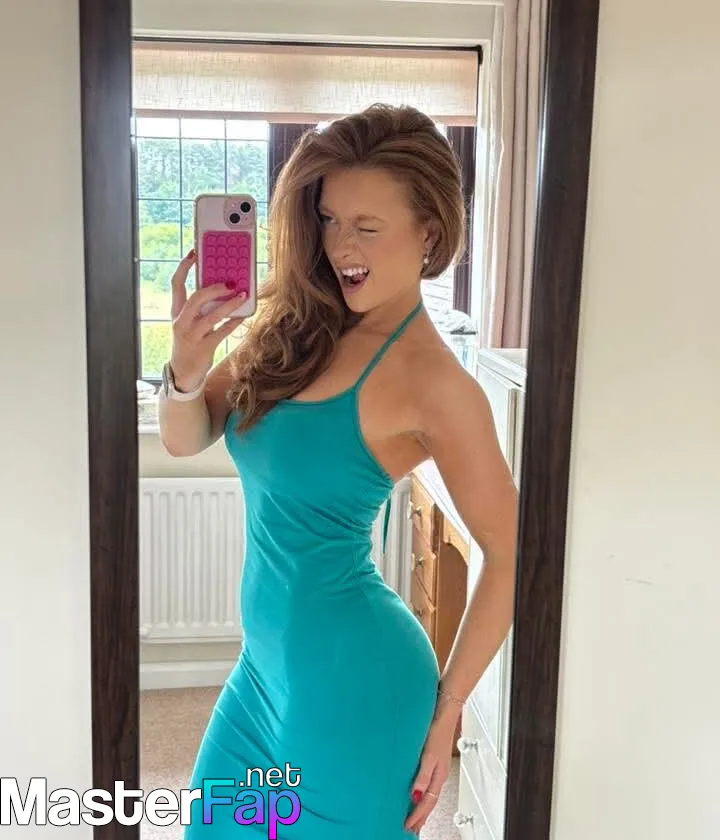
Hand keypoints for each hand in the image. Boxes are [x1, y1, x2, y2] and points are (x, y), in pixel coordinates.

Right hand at [168, 249, 245, 390]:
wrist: (182, 372)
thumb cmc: (189, 342)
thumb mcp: (188, 323)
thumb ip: (199, 307)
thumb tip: (221, 288)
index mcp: (176, 312)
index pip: (176, 284)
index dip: (184, 268)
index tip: (194, 253)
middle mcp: (181, 322)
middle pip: (195, 299)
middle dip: (213, 288)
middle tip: (230, 282)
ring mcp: (192, 336)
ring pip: (211, 316)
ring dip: (229, 305)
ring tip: (242, 295)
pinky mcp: (204, 348)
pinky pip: (222, 332)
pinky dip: (233, 323)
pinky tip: (243, 316)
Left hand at [404, 704, 459, 834]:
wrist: (445, 711)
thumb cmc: (438, 730)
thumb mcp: (429, 755)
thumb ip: (423, 776)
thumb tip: (415, 795)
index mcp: (438, 775)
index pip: (427, 803)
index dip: (417, 815)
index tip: (408, 826)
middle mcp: (438, 774)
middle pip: (430, 802)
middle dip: (421, 816)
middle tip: (411, 828)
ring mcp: (437, 767)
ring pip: (430, 794)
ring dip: (422, 806)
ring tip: (414, 816)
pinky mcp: (433, 760)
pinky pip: (428, 784)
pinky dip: (423, 793)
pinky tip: (417, 791)